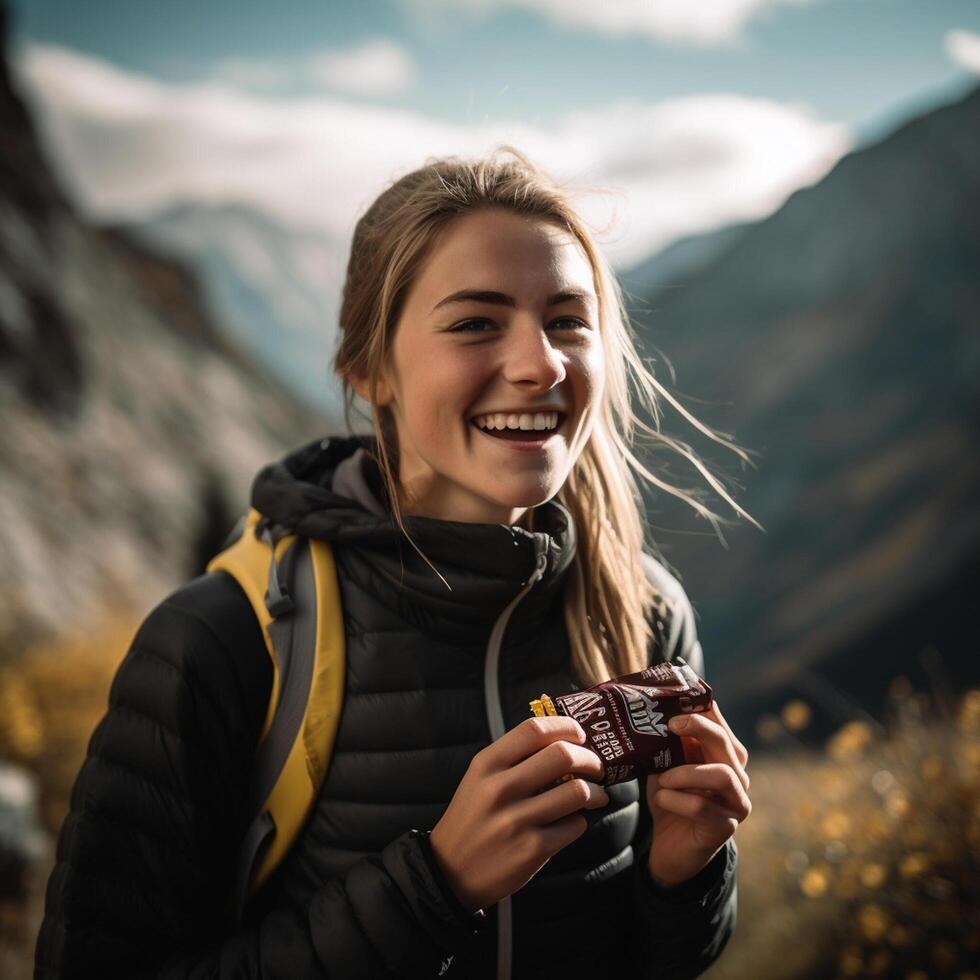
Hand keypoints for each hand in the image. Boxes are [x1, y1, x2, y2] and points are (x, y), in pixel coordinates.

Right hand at [429, 716, 608, 911]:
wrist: (450, 872)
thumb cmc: (472, 819)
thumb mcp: (480, 779)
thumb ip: (515, 758)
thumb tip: (565, 742)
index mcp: (487, 764)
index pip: (534, 729)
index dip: (566, 726)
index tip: (579, 734)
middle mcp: (500, 788)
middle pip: (563, 755)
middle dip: (590, 759)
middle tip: (596, 766)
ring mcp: (517, 820)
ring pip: (577, 792)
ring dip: (596, 791)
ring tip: (596, 794)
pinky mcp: (532, 850)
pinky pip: (575, 826)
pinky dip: (579, 821)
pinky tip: (571, 822)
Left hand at [645, 700, 750, 888]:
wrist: (670, 847)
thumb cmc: (670, 798)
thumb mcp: (666, 765)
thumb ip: (666, 743)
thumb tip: (649, 710)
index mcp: (724, 757)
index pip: (721, 724)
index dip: (702, 708)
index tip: (675, 702)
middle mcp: (737, 777)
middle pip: (726, 744)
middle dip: (699, 728)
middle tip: (671, 724)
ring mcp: (736, 803)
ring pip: (723, 775)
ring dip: (687, 771)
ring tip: (664, 778)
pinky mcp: (725, 827)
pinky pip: (703, 808)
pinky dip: (676, 800)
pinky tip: (661, 798)